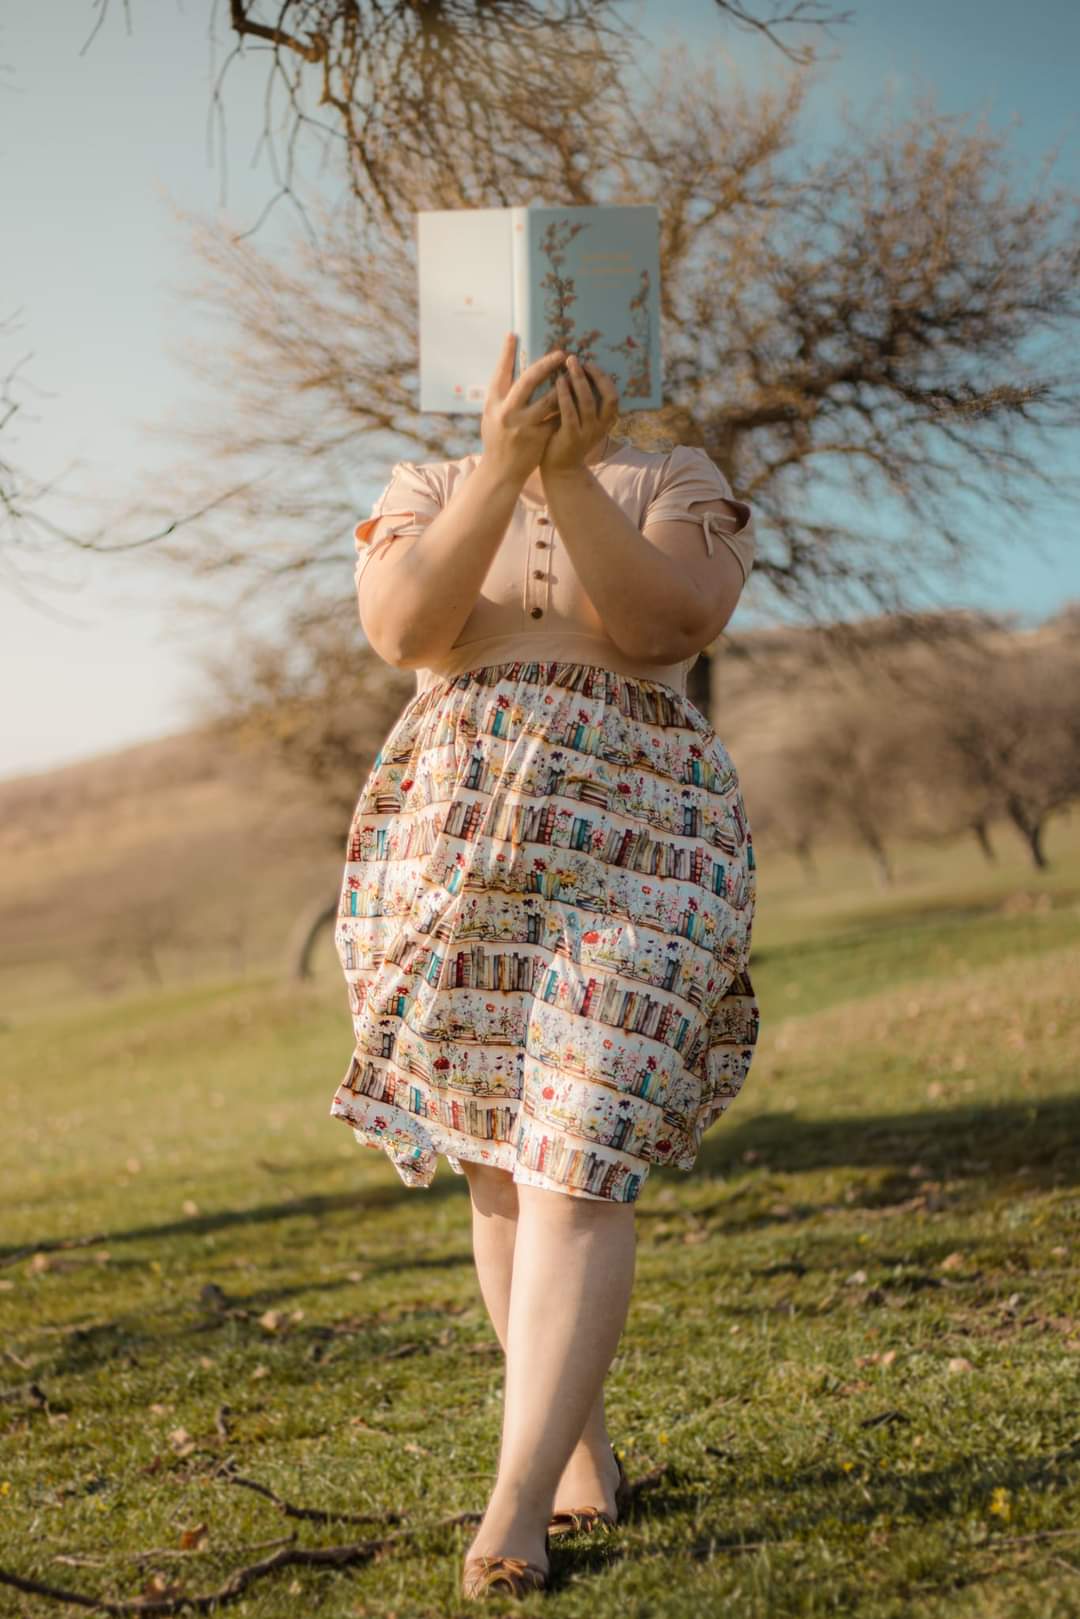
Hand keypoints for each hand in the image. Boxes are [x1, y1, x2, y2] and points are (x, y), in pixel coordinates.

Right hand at [480, 333, 566, 484]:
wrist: (500, 472)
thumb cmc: (496, 439)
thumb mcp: (491, 415)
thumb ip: (502, 395)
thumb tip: (510, 368)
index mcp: (493, 403)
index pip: (500, 372)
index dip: (506, 352)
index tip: (514, 334)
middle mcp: (507, 412)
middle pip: (528, 380)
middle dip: (545, 364)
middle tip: (560, 352)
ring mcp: (523, 426)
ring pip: (549, 399)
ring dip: (563, 385)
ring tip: (572, 374)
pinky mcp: (538, 438)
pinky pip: (557, 417)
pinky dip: (566, 407)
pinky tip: (576, 399)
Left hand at [538, 353, 619, 479]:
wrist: (560, 469)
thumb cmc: (568, 439)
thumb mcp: (582, 420)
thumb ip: (583, 401)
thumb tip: (577, 370)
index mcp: (606, 421)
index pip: (613, 396)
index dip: (603, 378)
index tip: (588, 363)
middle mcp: (601, 427)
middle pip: (608, 396)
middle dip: (594, 375)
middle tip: (577, 359)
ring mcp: (588, 433)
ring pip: (588, 402)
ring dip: (579, 381)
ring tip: (568, 365)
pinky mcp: (572, 437)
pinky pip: (570, 412)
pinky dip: (565, 395)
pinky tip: (558, 382)